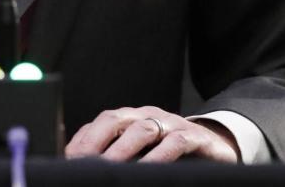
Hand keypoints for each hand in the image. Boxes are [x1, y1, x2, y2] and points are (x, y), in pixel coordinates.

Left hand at [65, 106, 240, 162]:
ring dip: (124, 149)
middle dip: (96, 141)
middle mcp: (147, 116)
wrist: (216, 149)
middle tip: (84, 163)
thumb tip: (79, 165)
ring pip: (144, 129)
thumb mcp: (139, 155)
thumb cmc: (170, 155)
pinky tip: (150, 169)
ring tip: (111, 168)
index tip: (68, 159)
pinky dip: (161, 155)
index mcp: (129, 119)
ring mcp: (171, 123)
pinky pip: (175, 142)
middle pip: (116, 119)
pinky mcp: (194, 136)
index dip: (83, 140)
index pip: (100, 123)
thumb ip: (113, 155)